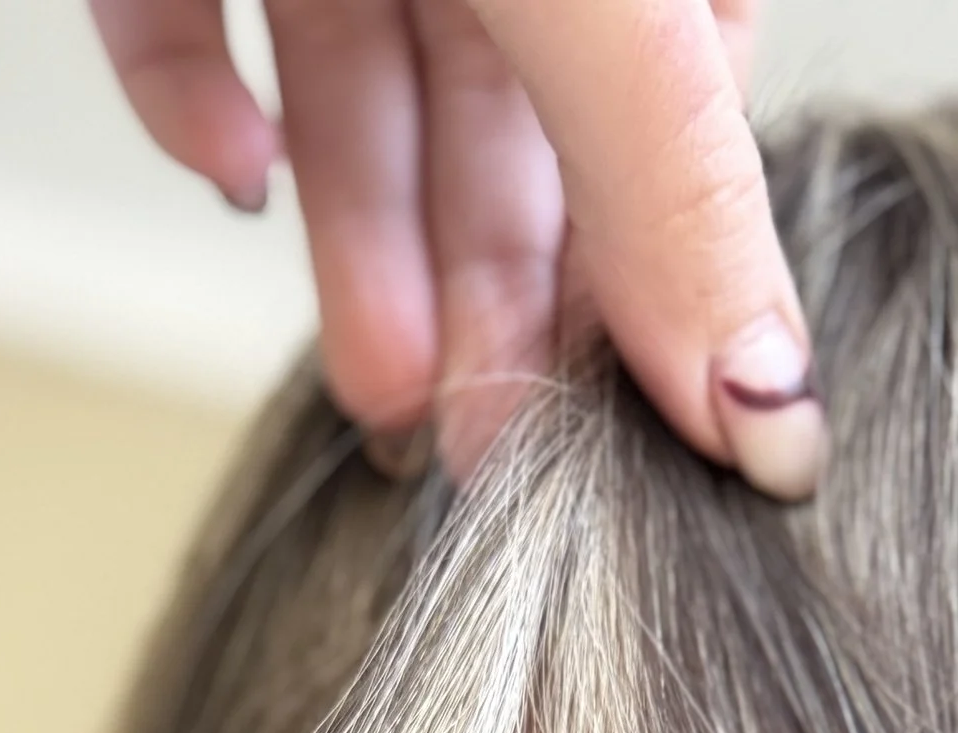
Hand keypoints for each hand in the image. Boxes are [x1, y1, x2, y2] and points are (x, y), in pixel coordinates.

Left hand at [91, 0, 822, 496]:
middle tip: (487, 462)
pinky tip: (236, 176)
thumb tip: (773, 421)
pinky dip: (201, 100)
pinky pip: (184, 8)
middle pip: (516, 130)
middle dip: (495, 300)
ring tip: (374, 399)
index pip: (677, 123)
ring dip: (367, 250)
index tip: (625, 447)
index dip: (647, 290)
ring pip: (362, 86)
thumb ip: (671, 182)